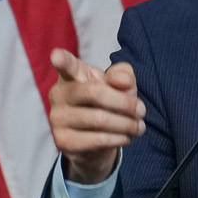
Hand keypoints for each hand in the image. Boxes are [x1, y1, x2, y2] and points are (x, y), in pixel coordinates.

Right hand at [48, 47, 144, 185]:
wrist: (97, 140)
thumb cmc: (109, 103)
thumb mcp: (121, 85)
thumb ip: (124, 75)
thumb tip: (121, 82)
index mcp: (72, 74)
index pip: (67, 64)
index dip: (61, 59)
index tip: (56, 56)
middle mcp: (59, 94)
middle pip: (95, 93)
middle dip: (124, 103)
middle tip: (141, 110)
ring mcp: (57, 118)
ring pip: (99, 119)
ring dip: (126, 124)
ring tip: (138, 126)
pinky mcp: (63, 141)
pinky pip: (97, 140)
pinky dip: (118, 139)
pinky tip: (125, 137)